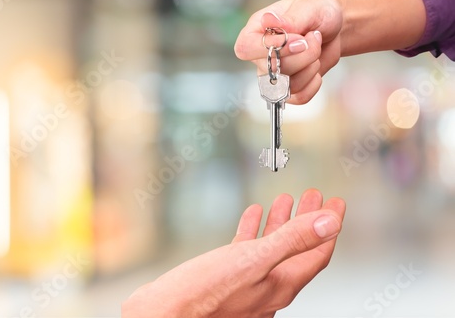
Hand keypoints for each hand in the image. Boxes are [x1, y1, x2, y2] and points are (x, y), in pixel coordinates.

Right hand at [121, 189, 345, 317]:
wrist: (166, 313)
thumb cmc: (204, 295)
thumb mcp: (254, 260)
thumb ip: (293, 241)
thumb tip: (329, 224)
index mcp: (281, 283)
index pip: (318, 252)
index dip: (330, 226)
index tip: (336, 203)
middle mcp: (268, 286)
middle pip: (297, 248)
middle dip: (307, 219)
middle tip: (312, 197)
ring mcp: (248, 284)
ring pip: (272, 247)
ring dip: (280, 222)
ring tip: (284, 201)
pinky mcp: (227, 279)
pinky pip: (247, 251)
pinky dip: (253, 230)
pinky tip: (250, 217)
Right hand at [235, 0, 343, 104]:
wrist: (335, 29)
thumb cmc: (318, 14)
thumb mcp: (308, 9)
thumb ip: (290, 19)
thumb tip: (268, 20)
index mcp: (257, 31)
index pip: (245, 48)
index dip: (269, 48)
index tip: (298, 39)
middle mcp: (261, 55)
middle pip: (271, 70)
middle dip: (302, 56)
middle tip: (314, 38)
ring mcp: (273, 75)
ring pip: (287, 86)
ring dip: (310, 68)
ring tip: (316, 49)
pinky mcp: (288, 89)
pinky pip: (298, 97)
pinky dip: (313, 84)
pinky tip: (316, 68)